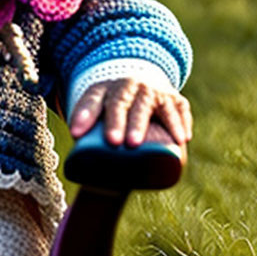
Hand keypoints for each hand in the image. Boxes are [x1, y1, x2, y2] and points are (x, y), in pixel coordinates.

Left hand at [69, 78, 191, 147]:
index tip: (75, 133)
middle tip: (113, 141)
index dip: (83, 115)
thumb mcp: (99, 111)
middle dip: (116, 122)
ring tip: (137, 143)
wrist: (144, 83)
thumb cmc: (116, 108)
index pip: (91, 99)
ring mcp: (153, 91)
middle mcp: (128, 86)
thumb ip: (89, 134)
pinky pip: (179, 109)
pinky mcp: (175, 99)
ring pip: (147, 105)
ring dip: (142, 123)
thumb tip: (83, 172)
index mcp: (105, 89)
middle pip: (120, 102)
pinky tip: (181, 138)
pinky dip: (180, 123)